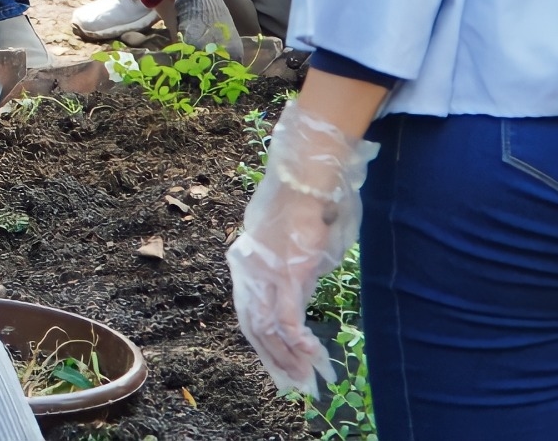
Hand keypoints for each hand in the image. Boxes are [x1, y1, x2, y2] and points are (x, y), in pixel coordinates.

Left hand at [229, 99, 377, 398]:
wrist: (306, 176)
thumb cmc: (303, 202)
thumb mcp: (293, 241)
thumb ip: (294, 266)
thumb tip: (304, 285)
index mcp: (246, 263)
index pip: (247, 313)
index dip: (262, 342)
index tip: (277, 363)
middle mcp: (249, 271)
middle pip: (253, 326)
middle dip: (273, 358)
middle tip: (293, 381)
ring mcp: (266, 273)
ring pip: (268, 327)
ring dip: (286, 356)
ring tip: (305, 377)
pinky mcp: (288, 272)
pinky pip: (288, 316)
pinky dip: (297, 340)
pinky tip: (310, 355)